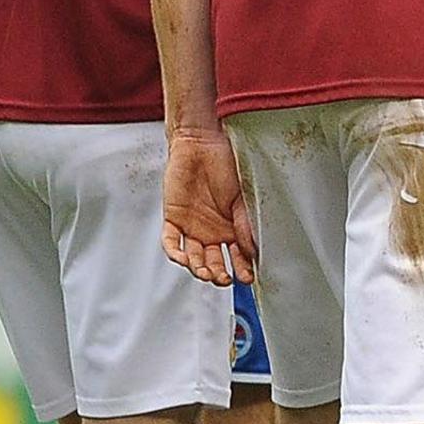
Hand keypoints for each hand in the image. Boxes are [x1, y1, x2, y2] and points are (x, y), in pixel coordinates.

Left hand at [162, 128, 256, 286]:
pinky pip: (170, 242)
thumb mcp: (241, 197)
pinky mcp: (173, 219)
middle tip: (224, 279)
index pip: (236, 255)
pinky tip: (184, 259)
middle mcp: (211, 231)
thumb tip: (252, 252)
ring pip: (193, 257)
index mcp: (231, 227)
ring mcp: (191, 227)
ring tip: (206, 273)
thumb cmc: (226, 165)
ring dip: (198, 268)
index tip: (247, 277)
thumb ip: (244, 224)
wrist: (201, 145)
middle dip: (219, 273)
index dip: (242, 268)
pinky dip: (175, 253)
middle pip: (214, 261)